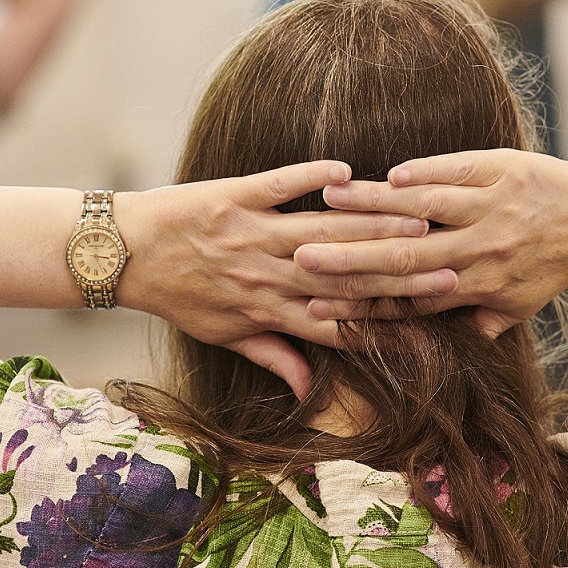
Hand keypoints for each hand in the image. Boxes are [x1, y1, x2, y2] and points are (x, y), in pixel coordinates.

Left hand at [114, 161, 455, 395]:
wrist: (120, 254)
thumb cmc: (177, 296)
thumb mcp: (224, 336)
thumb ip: (275, 357)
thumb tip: (312, 394)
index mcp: (266, 312)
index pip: (338, 321)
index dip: (389, 322)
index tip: (434, 317)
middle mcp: (263, 276)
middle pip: (342, 276)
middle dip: (397, 272)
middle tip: (447, 263)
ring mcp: (249, 234)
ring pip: (321, 233)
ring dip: (372, 226)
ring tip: (418, 219)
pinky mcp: (232, 196)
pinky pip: (279, 185)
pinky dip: (311, 177)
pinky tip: (346, 172)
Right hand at [297, 149, 567, 336]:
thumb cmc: (549, 266)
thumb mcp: (517, 307)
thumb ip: (475, 325)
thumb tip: (432, 352)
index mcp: (477, 287)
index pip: (407, 297)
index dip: (361, 302)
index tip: (315, 304)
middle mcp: (481, 250)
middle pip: (405, 256)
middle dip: (351, 258)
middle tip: (302, 258)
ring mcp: (492, 208)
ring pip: (424, 207)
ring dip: (373, 204)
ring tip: (329, 201)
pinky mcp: (501, 169)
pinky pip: (454, 170)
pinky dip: (421, 173)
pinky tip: (385, 174)